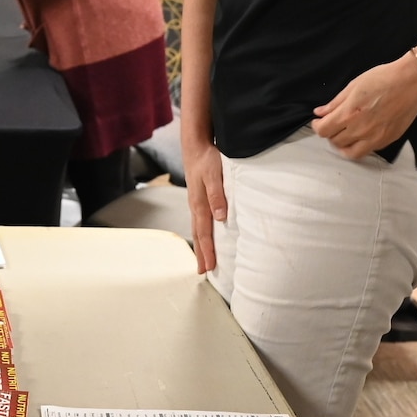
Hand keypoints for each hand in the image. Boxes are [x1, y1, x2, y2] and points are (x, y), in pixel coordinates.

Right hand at [183, 136, 225, 274]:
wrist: (196, 144)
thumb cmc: (207, 159)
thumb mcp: (214, 174)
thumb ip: (217, 195)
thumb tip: (220, 218)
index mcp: (199, 204)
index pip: (204, 233)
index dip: (207, 251)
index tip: (210, 268)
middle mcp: (196, 206)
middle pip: (198, 235)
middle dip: (201, 254)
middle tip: (203, 272)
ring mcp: (196, 202)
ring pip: (197, 229)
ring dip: (201, 245)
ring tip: (204, 260)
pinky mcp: (199, 198)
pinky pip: (199, 221)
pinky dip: (202, 233)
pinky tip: (206, 236)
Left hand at [312, 54, 416, 159]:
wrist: (411, 82)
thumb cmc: (383, 79)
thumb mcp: (353, 86)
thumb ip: (335, 103)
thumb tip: (320, 112)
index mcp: (348, 115)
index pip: (323, 131)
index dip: (317, 127)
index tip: (319, 121)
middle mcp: (360, 130)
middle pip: (335, 142)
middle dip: (330, 133)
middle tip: (333, 124)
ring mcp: (375, 138)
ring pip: (351, 153)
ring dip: (344, 144)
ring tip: (345, 133)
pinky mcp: (387, 140)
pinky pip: (368, 150)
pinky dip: (360, 145)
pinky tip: (361, 134)